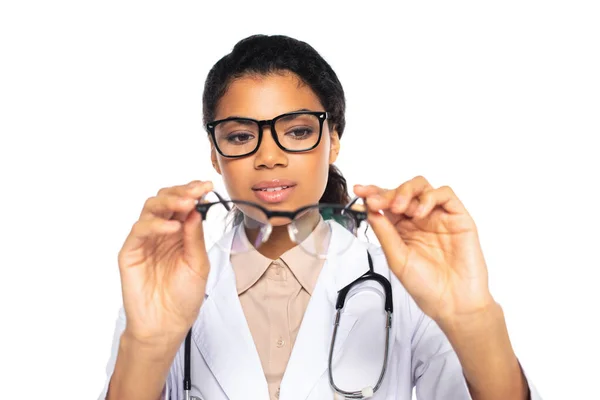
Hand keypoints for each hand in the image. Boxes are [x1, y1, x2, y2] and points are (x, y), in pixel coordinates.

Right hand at [117, 180, 212, 344]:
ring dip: (169, 202)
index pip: (183, 204)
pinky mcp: (130, 252)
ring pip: (150, 208)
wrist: (166, 325)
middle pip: (165, 200)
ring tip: (187, 204)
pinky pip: (140, 230)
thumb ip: (196, 237)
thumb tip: (196, 209)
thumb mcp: (198, 264)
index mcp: (179, 233)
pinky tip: (172, 227)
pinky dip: (156, 224)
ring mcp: (145, 241)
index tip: (207, 186)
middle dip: (182, 192)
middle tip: (196, 192)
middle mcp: (161, 233)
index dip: (193, 192)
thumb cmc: (183, 297)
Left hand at [354, 176, 493, 323]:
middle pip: (402, 191)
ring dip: (406, 191)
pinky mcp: (458, 217)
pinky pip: (445, 194)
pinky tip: (420, 212)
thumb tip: (369, 210)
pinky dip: (430, 197)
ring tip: (398, 207)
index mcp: (402, 229)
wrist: (453, 304)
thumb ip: (384, 233)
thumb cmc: (426, 287)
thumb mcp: (397, 259)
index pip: (386, 203)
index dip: (372, 194)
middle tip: (376, 201)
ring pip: (422, 186)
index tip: (359, 191)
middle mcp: (419, 220)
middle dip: (386, 193)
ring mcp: (438, 217)